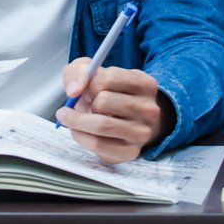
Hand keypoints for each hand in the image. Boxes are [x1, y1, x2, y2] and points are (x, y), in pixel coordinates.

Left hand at [55, 59, 170, 164]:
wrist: (126, 122)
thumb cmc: (109, 94)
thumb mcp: (94, 74)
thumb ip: (79, 72)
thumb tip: (74, 90)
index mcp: (145, 84)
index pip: (110, 77)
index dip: (89, 83)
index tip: (85, 89)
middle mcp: (149, 109)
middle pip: (104, 101)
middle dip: (85, 103)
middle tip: (83, 105)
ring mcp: (142, 132)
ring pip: (101, 125)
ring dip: (79, 121)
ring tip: (74, 118)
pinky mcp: (131, 152)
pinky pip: (98, 144)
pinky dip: (81, 136)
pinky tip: (77, 130)